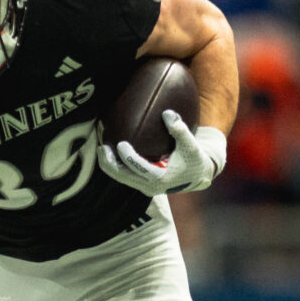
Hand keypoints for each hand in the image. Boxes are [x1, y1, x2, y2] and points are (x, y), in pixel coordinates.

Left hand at [97, 110, 227, 194]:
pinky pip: (124, 176)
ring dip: (109, 165)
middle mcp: (150, 186)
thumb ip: (180, 130)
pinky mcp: (142, 184)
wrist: (199, 176)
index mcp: (161, 178)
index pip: (139, 168)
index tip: (120, 143)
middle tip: (101, 147)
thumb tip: (167, 113)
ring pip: (120, 178)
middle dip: (109, 163)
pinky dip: (115, 165)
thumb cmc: (195, 158)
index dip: (128, 157)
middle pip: (123, 176)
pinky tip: (109, 152)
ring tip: (101, 149)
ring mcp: (144, 187)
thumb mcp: (191, 145)